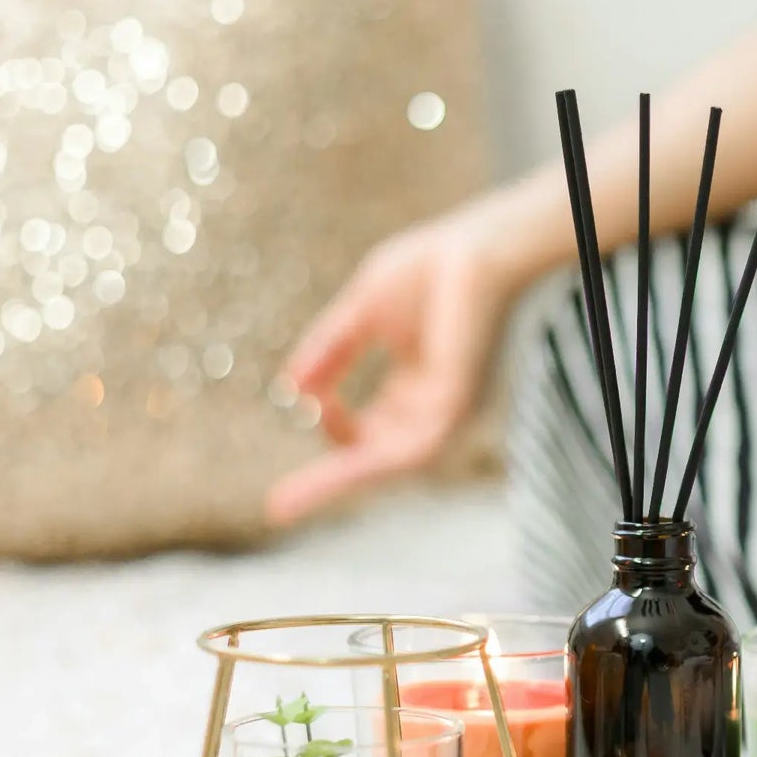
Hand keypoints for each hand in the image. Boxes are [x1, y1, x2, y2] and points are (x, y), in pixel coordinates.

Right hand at [266, 206, 509, 526]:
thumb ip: (329, 350)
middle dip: (329, 481)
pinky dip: (376, 461)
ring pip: (391, 462)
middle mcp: (432, 408)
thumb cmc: (429, 270)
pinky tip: (342, 470)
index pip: (369, 434)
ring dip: (342, 481)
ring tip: (293, 503)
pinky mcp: (459, 402)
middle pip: (375, 459)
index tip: (303, 404)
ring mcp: (448, 408)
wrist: (477, 246)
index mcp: (414, 389)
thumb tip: (291, 390)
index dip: (333, 431)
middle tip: (278, 509)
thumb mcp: (361, 314)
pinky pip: (416, 447)